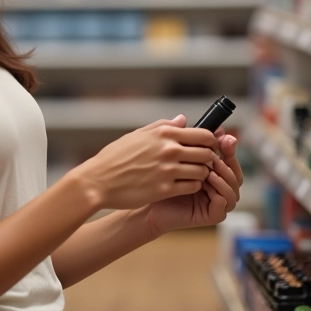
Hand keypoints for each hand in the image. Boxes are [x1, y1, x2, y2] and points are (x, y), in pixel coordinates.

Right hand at [74, 116, 217, 210]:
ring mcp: (167, 170)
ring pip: (202, 172)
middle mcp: (168, 149)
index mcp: (163, 133)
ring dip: (202, 174)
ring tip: (193, 175)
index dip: (211, 142)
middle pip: (207, 153)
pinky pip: (191, 187)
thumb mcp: (137, 135)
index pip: (203, 134)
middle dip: (209, 159)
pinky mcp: (164, 189)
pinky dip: (193, 187)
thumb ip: (163, 126)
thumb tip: (183, 120)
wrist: (98, 180)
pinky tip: (184, 186)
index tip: (208, 147)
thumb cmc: (115, 157)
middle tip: (203, 164)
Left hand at [144, 124, 242, 237]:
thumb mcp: (181, 157)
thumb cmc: (163, 178)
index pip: (230, 161)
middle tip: (216, 156)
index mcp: (215, 174)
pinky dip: (220, 193)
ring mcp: (217, 203)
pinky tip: (208, 184)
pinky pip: (224, 205)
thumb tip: (216, 127)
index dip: (229, 150)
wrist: (148, 199)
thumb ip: (197, 143)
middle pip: (236, 175)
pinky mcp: (212, 215)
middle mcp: (219, 188)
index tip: (224, 138)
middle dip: (228, 164)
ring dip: (224, 178)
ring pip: (233, 190)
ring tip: (211, 170)